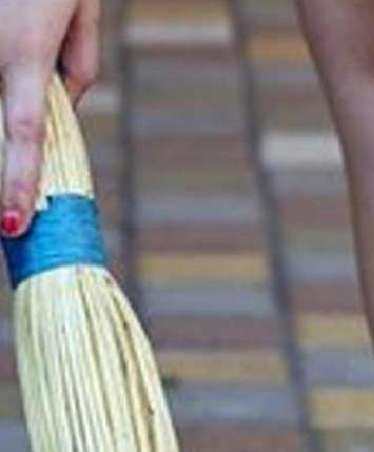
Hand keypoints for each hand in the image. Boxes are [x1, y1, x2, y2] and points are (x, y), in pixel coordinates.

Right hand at [0, 0, 99, 236]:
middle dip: (15, 156)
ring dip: (13, 90)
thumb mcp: (81, 11)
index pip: (23, 136)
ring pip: (0, 100)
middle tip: (18, 201)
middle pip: (4, 122)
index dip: (17, 183)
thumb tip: (64, 107)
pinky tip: (18, 40)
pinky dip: (7, 78)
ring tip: (27, 48)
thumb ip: (77, 67)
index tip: (12, 224)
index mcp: (25, 57)